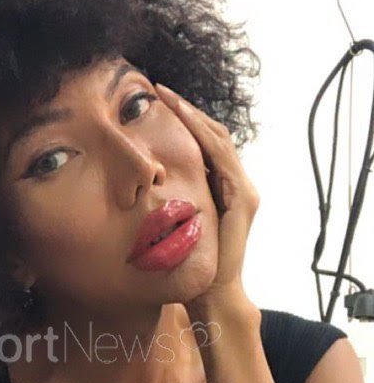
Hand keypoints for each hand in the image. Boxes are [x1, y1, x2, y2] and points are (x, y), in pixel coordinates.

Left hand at [154, 82, 260, 319]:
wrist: (212, 293)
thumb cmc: (188, 264)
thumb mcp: (176, 221)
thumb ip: (170, 200)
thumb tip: (140, 184)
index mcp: (222, 188)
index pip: (205, 144)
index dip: (185, 121)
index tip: (158, 102)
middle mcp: (237, 185)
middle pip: (214, 135)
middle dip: (187, 110)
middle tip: (160, 89)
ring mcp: (243, 190)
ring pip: (218, 139)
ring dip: (192, 115)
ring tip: (168, 96)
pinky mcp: (243, 199)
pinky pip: (222, 158)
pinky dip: (203, 136)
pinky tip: (183, 120)